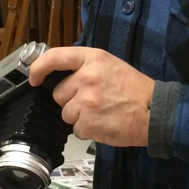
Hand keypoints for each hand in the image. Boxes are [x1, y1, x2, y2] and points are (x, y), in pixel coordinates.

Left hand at [29, 47, 153, 146]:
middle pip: (59, 93)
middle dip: (71, 100)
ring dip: (79, 117)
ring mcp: (85, 102)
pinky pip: (76, 129)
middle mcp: (85, 78)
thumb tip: (62, 77)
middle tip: (94, 101)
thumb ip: (86, 68)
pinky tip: (104, 123)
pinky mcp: (87, 123)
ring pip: (66, 113)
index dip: (38, 68)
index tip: (34, 78)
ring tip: (102, 113)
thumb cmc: (135, 89)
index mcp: (92, 59)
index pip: (55, 57)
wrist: (155, 112)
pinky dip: (88, 130)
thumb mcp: (111, 65)